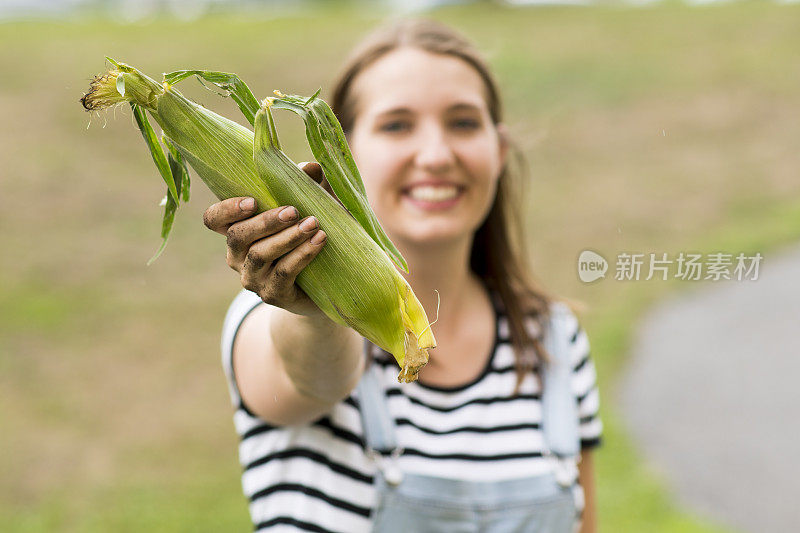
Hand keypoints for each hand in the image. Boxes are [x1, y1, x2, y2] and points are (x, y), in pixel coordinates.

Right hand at [202, 162, 328, 317]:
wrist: (331, 283)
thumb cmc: (314, 234)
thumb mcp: (314, 206)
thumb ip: (310, 185)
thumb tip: (309, 167)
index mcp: (238, 231)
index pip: (214, 219)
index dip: (226, 210)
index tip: (252, 200)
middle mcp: (238, 256)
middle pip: (238, 236)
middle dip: (265, 222)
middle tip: (293, 210)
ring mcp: (254, 278)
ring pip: (260, 255)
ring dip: (287, 238)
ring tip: (313, 225)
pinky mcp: (274, 295)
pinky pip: (283, 274)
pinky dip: (301, 256)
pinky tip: (319, 242)